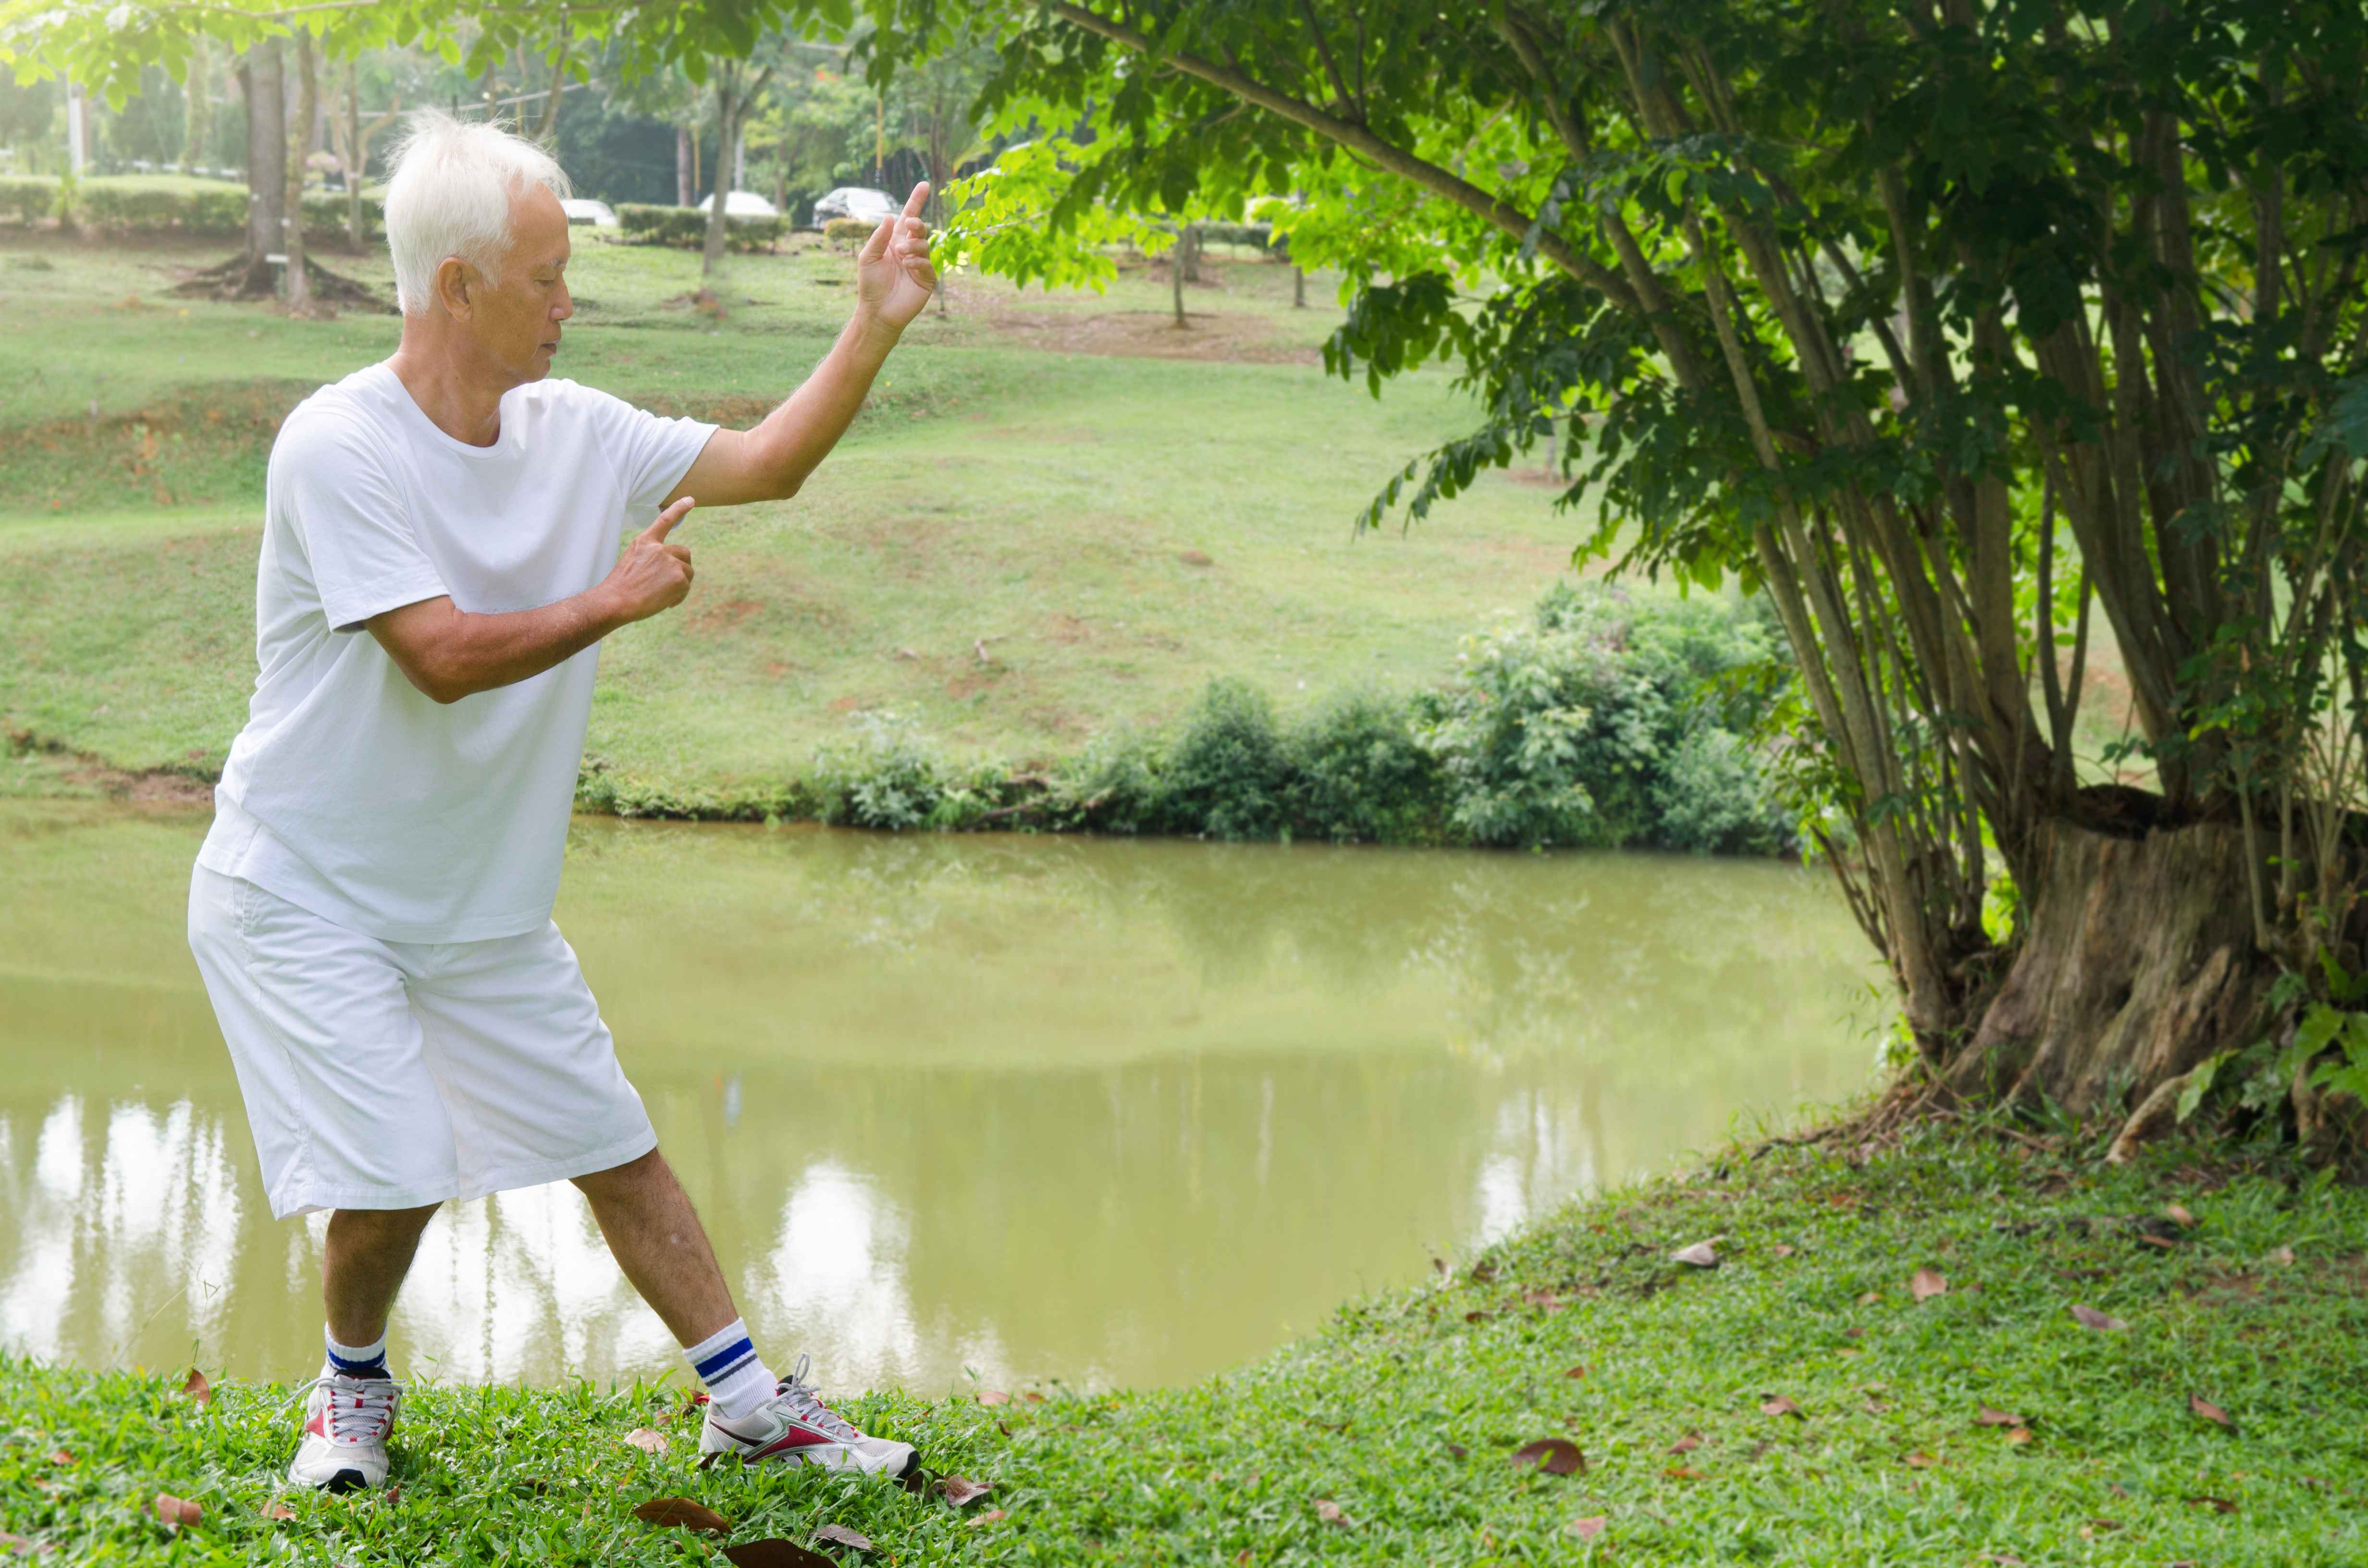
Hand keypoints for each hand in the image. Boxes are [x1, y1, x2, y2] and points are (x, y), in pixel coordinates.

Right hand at [604, 497, 694, 623]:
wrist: (617, 601)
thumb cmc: (622, 586)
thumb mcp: (633, 562)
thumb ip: (653, 558)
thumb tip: (673, 565)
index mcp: (645, 541)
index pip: (665, 520)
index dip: (678, 509)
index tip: (691, 500)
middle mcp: (659, 548)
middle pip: (684, 553)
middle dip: (681, 566)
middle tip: (668, 581)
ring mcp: (671, 562)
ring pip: (688, 571)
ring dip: (679, 583)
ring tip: (661, 594)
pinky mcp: (679, 578)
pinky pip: (687, 586)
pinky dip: (678, 596)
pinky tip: (664, 602)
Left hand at [856, 183, 936, 330]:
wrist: (877, 310)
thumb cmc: (870, 284)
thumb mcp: (868, 256)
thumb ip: (879, 237)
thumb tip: (891, 215)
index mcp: (895, 241)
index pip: (908, 217)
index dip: (916, 200)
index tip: (924, 184)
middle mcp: (910, 250)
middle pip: (920, 228)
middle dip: (917, 224)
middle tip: (909, 226)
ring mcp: (920, 264)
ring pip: (924, 245)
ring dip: (913, 246)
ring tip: (901, 255)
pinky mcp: (927, 279)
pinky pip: (927, 264)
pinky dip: (917, 262)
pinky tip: (907, 265)